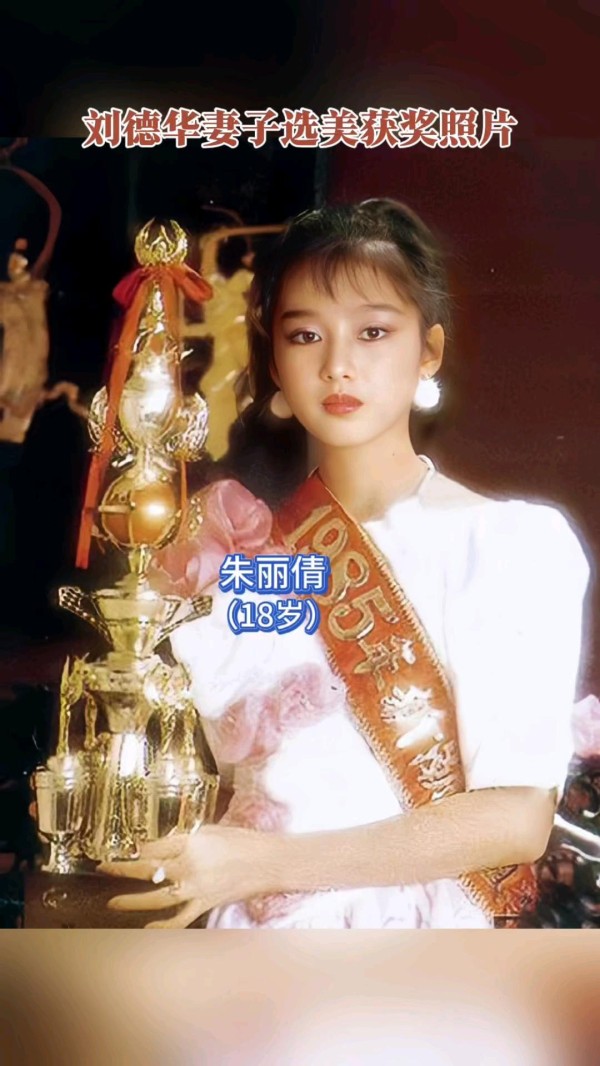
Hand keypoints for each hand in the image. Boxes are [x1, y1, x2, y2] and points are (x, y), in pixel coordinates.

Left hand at [98, 825, 273, 928]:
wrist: (267, 861)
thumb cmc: (241, 841)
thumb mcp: (210, 830)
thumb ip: (185, 837)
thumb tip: (163, 842)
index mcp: (190, 843)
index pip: (153, 846)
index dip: (134, 847)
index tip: (121, 847)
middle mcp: (189, 866)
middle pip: (148, 869)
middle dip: (122, 870)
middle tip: (103, 868)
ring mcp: (196, 888)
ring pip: (157, 898)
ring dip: (132, 902)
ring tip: (112, 903)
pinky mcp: (204, 904)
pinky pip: (180, 919)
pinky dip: (163, 927)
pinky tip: (146, 929)